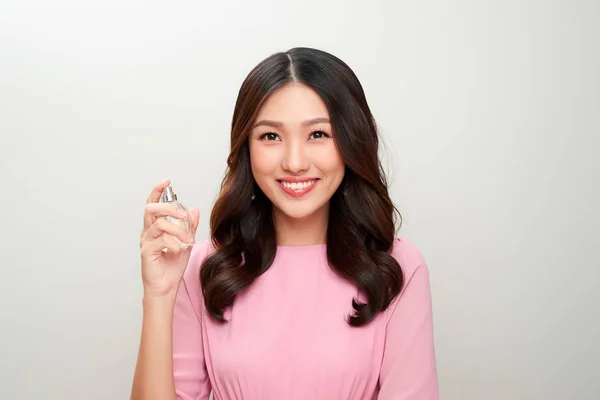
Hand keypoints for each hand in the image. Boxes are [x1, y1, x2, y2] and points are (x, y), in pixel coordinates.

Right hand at [139, 179, 199, 297]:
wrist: (167, 287)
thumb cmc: (173, 266)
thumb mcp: (186, 242)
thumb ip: (190, 227)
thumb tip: (194, 210)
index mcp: (156, 227)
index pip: (153, 204)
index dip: (158, 191)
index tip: (167, 181)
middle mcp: (148, 232)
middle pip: (151, 209)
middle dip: (168, 207)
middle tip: (182, 214)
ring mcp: (146, 241)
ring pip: (159, 224)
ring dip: (177, 229)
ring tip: (188, 240)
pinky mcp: (146, 252)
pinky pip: (161, 241)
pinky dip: (174, 243)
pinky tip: (179, 250)